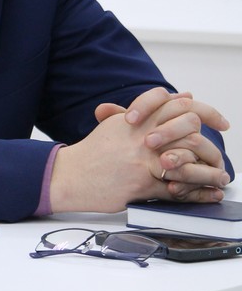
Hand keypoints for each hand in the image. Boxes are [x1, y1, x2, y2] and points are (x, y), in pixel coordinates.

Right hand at [49, 104, 228, 213]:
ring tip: (221, 177)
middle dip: (212, 143)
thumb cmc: (92, 153)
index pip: (177, 104)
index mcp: (136, 119)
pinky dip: (198, 193)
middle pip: (189, 126)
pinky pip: (178, 188)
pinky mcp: (142, 183)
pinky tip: (209, 194)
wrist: (69, 175)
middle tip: (221, 154)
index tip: (220, 122)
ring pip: (189, 158)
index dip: (205, 111)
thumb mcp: (118, 126)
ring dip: (211, 170)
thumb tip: (184, 96)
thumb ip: (149, 112)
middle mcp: (141, 135)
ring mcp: (142, 159)